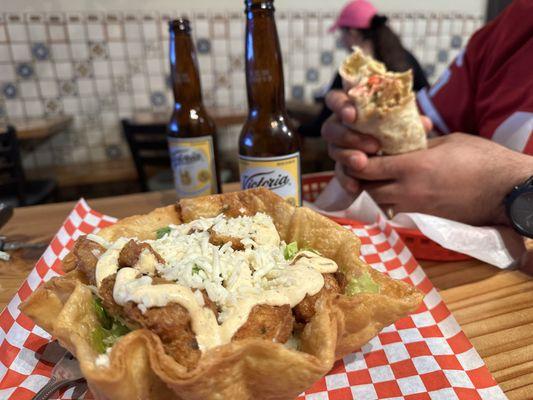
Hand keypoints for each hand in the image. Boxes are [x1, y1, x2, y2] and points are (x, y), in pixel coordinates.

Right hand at [321, 90, 431, 191]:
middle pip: (331, 128)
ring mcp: (339, 147)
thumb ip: (409, 120)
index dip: (340, 105)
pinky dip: (346, 179)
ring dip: (347, 156)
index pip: (337, 98)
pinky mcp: (342, 166)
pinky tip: (355, 186)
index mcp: (353, 107)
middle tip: (372, 145)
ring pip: (333, 150)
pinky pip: (338, 173)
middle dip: (348, 136)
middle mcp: (340, 125)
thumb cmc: (399, 131)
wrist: (400, 160)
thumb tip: (424, 123)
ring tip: (363, 163)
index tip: (353, 115)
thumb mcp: (404, 123)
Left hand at [339, 133, 532, 225]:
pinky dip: (386, 201)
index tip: (352, 153)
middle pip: (366, 188)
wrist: (505, 190)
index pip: (367, 167)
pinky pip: (394, 210)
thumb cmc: (481, 158)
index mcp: (412, 167)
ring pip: (378, 202)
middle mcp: (408, 190)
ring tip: (373, 177)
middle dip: (357, 178)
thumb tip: (401, 144)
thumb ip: (419, 145)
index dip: (353, 161)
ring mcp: (415, 207)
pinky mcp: (423, 217)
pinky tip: (391, 189)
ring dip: (370, 191)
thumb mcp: (447, 141)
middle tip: (358, 165)